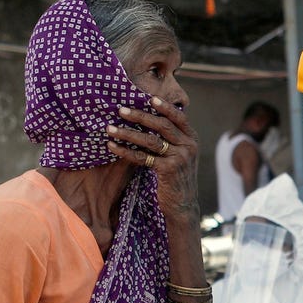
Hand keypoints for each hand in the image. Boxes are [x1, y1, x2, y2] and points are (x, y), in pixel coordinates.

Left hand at [105, 96, 199, 219]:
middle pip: (163, 125)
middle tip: (120, 110)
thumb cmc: (176, 177)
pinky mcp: (168, 170)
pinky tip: (112, 146)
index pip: (179, 117)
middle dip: (140, 116)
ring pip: (151, 140)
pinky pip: (143, 157)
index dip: (165, 107)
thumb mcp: (180, 155)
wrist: (183, 204)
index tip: (149, 98)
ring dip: (128, 133)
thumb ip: (172, 139)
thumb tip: (148, 119)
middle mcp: (189, 146)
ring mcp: (180, 158)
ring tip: (110, 128)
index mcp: (192, 139)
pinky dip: (125, 151)